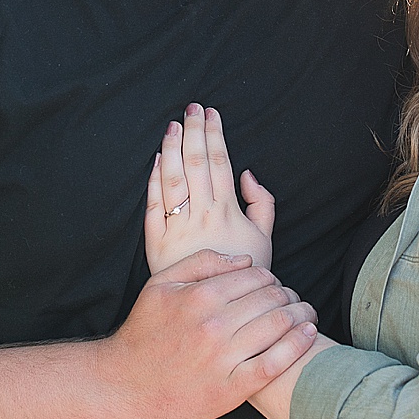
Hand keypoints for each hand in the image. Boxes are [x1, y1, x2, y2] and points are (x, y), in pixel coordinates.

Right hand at [100, 256, 319, 418]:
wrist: (124, 386)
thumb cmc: (143, 335)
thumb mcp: (160, 286)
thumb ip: (200, 263)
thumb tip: (243, 260)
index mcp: (201, 296)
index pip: (256, 276)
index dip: (272, 278)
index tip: (274, 286)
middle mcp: (215, 324)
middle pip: (272, 298)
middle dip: (289, 295)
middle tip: (294, 300)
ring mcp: (225, 357)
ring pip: (279, 325)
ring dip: (301, 315)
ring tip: (307, 314)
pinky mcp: (233, 388)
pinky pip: (276, 362)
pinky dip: (298, 345)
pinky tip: (308, 335)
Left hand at [145, 104, 276, 275]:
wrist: (221, 309)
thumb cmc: (245, 274)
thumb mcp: (265, 239)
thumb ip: (262, 204)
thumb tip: (248, 174)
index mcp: (228, 212)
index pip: (219, 163)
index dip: (214, 135)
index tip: (211, 113)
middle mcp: (202, 217)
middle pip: (196, 164)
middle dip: (194, 132)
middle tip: (192, 108)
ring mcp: (177, 229)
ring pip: (173, 179)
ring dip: (173, 148)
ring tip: (173, 125)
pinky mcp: (157, 243)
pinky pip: (153, 205)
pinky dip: (154, 180)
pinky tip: (157, 159)